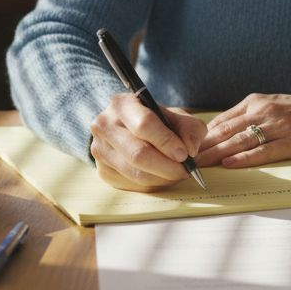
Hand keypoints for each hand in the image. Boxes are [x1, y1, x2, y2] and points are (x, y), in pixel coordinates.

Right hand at [89, 92, 206, 191]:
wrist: (131, 130)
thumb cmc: (157, 121)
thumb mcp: (176, 116)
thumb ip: (190, 128)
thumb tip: (190, 149)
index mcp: (122, 104)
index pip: (144, 124)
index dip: (166, 141)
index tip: (184, 154)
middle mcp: (105, 125)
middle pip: (138, 153)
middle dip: (167, 166)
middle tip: (186, 170)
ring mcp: (100, 150)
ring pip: (135, 173)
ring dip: (162, 178)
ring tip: (178, 174)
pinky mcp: (103, 170)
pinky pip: (132, 185)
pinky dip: (153, 184)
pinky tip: (163, 177)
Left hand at [195, 88, 290, 167]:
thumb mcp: (272, 105)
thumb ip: (249, 117)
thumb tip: (221, 133)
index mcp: (256, 102)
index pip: (222, 120)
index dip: (202, 135)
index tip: (187, 146)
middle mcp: (264, 112)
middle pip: (226, 131)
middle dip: (204, 146)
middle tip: (185, 158)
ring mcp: (278, 127)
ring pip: (240, 141)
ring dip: (217, 154)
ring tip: (200, 164)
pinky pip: (263, 151)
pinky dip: (244, 157)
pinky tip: (229, 163)